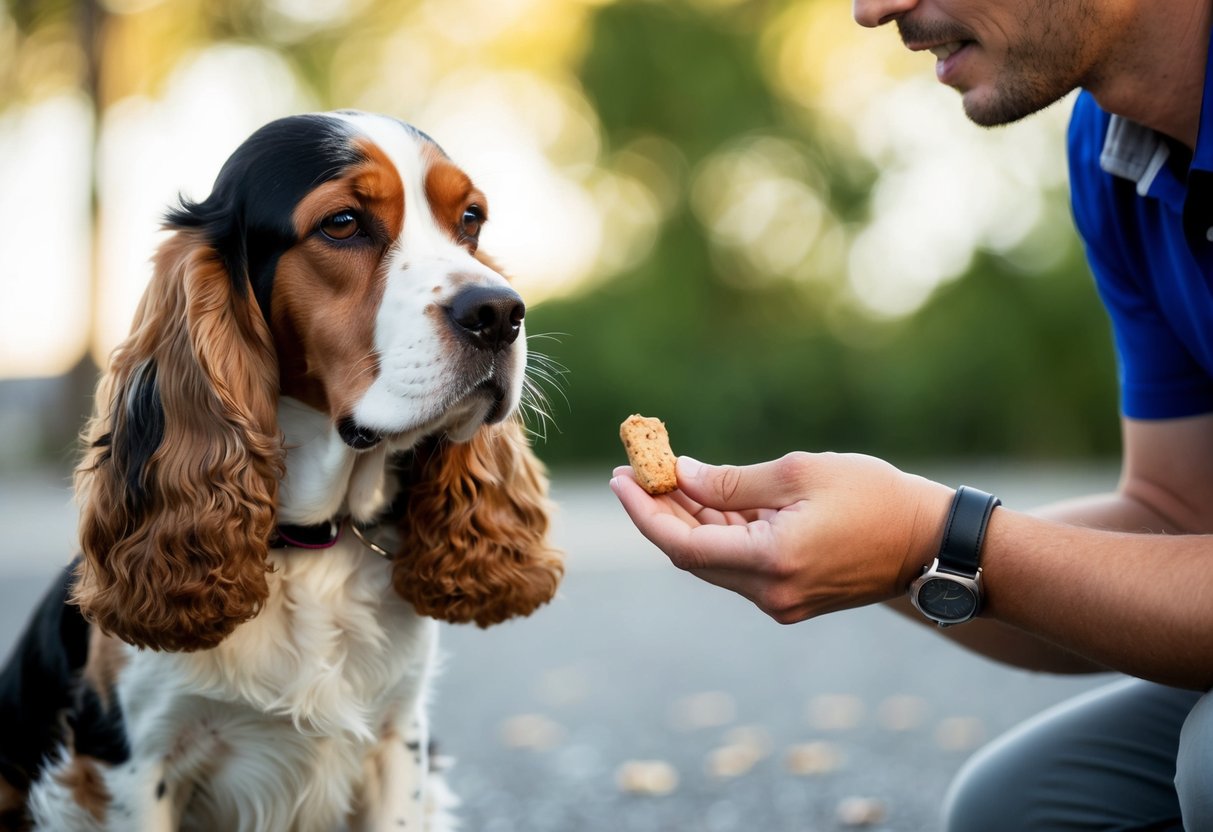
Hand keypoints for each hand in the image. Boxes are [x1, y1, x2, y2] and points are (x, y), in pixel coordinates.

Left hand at [610, 452, 953, 622]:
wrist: (933, 543)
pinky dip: (719, 532)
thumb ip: (731, 481)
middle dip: (660, 512)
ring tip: (665, 475)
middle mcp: (770, 594)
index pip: (682, 545)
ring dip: (688, 520)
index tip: (619, 478)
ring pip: (714, 560)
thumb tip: (679, 476)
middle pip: (692, 555)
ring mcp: (781, 601)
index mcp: (771, 562)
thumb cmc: (875, 496)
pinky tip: (704, 498)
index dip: (644, 512)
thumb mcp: (797, 474)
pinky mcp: (792, 597)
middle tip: (635, 471)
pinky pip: (739, 565)